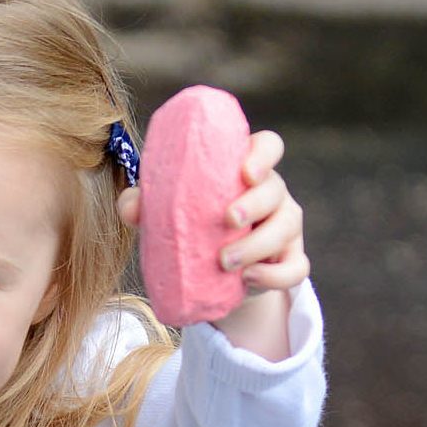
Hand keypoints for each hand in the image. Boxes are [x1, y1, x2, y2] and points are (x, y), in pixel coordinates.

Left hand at [114, 129, 309, 292]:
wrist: (214, 276)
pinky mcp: (290, 260)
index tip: (245, 171)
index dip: (263, 154)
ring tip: (225, 262)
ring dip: (257, 245)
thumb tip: (130, 207)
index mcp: (247, 170)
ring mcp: (286, 226)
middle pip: (275, 188)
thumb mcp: (169, 214)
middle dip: (254, 203)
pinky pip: (297, 268)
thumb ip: (146, 205)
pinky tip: (249, 279)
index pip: (269, 146)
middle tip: (228, 220)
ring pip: (286, 228)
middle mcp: (273, 193)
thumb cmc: (192, 227)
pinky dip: (275, 276)